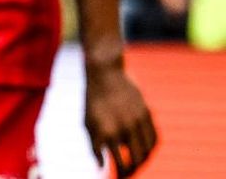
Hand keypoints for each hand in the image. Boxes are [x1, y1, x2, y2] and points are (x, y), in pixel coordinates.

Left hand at [85, 61, 156, 177]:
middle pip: (137, 160)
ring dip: (143, 162)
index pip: (119, 163)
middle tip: (126, 175)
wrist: (104, 73)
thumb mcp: (87, 123)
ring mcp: (137, 120)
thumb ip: (94, 146)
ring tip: (135, 166)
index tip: (117, 178)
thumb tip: (101, 167)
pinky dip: (151, 148)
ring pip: (148, 150)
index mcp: (106, 131)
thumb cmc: (92, 101)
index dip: (121, 175)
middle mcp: (124, 127)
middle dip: (133, 171)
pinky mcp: (147, 113)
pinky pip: (154, 137)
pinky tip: (145, 153)